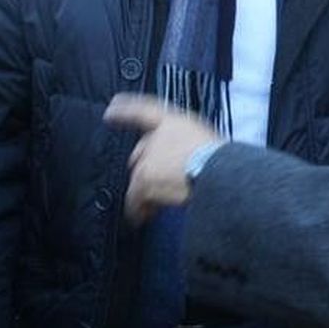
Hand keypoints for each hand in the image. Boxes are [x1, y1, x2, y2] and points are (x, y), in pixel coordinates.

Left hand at [104, 93, 222, 223]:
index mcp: (171, 121)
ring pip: (137, 179)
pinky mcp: (143, 180)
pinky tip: (143, 217)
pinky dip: (138, 210)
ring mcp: (147, 158)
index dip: (125, 110)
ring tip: (153, 207)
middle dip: (145, 168)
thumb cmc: (218, 157)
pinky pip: (134, 200)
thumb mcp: (204, 140)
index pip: (143, 110)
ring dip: (144, 192)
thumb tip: (181, 161)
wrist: (217, 170)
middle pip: (139, 153)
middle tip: (155, 183)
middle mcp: (154, 137)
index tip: (110, 112)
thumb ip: (185, 143)